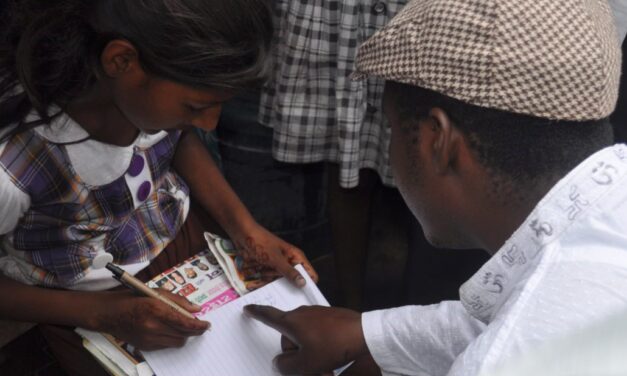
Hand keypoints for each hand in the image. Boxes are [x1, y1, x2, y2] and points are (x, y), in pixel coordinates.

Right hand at [92, 289, 209, 349]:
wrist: (108, 313)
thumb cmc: (133, 298)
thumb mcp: (156, 292)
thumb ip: (179, 301)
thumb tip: (197, 308)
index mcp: (155, 308)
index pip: (184, 322)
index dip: (199, 325)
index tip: (207, 324)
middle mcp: (152, 326)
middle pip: (184, 334)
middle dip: (195, 330)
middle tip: (200, 325)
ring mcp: (148, 338)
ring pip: (177, 342)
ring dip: (185, 335)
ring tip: (185, 326)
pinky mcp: (145, 346)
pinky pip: (167, 345)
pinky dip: (172, 338)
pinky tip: (170, 330)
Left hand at [232, 224, 317, 286]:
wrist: (242, 233)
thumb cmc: (261, 242)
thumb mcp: (275, 259)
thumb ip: (289, 272)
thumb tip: (303, 283)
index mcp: (295, 257)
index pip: (309, 273)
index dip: (308, 285)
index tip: (302, 297)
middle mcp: (288, 262)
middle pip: (292, 280)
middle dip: (284, 288)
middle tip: (278, 294)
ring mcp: (276, 265)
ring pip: (276, 281)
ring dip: (267, 283)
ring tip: (257, 282)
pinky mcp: (265, 268)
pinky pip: (265, 279)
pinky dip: (259, 282)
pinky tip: (250, 284)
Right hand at [243, 305, 367, 374]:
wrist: (364, 334)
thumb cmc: (332, 347)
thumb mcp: (305, 364)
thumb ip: (285, 365)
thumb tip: (280, 362)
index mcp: (292, 322)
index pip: (269, 316)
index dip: (257, 313)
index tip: (248, 308)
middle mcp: (303, 314)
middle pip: (290, 338)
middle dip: (297, 355)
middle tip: (310, 370)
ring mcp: (319, 314)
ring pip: (307, 339)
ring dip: (312, 355)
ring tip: (327, 369)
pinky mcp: (332, 318)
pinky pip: (321, 335)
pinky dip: (323, 349)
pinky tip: (334, 359)